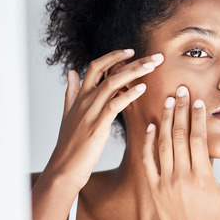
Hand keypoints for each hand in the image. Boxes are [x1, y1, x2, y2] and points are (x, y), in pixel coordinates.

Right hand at [43, 49, 162, 189]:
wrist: (63, 169)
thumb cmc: (69, 145)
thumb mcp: (68, 115)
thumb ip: (71, 93)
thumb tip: (71, 72)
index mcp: (80, 97)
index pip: (96, 66)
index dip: (113, 56)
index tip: (131, 51)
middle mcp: (85, 100)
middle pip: (108, 71)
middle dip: (133, 61)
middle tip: (155, 56)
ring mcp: (90, 112)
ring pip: (113, 83)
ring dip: (135, 72)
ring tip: (153, 66)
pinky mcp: (97, 126)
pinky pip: (114, 105)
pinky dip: (129, 95)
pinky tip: (143, 89)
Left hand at [142, 85, 219, 219]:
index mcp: (202, 176)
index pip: (197, 138)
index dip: (196, 117)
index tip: (197, 100)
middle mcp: (182, 176)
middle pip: (178, 134)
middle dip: (179, 109)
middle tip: (180, 90)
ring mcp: (165, 182)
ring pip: (162, 143)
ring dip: (164, 119)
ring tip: (167, 100)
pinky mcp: (154, 188)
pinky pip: (148, 160)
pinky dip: (148, 141)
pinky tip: (151, 126)